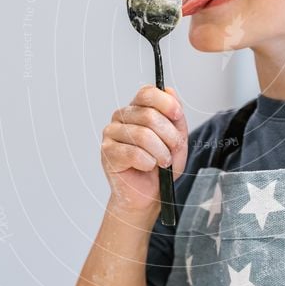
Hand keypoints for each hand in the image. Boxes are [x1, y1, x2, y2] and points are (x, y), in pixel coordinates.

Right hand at [101, 85, 187, 215]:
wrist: (148, 194)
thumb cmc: (160, 167)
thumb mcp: (177, 139)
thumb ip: (175, 117)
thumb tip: (169, 91)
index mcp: (138, 109)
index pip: (147, 93)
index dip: (165, 103)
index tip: (177, 115)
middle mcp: (122, 117)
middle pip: (149, 115)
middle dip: (169, 137)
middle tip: (172, 151)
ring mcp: (111, 133)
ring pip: (143, 135)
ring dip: (160, 152)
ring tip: (162, 162)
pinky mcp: (107, 152)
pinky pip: (133, 153)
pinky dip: (147, 162)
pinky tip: (148, 166)